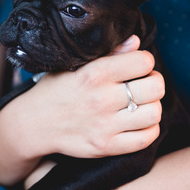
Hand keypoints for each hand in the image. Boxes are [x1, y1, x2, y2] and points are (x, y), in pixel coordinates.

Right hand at [29, 35, 164, 158]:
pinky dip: (149, 128)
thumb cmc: (56, 88)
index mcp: (95, 73)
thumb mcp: (76, 64)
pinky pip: (146, 138)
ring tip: (141, 103)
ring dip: (152, 105)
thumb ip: (109, 52)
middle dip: (153, 82)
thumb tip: (136, 42)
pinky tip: (138, 121)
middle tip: (143, 83)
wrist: (34, 123)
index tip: (137, 65)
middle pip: (155, 87)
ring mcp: (105, 125)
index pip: (144, 61)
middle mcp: (102, 99)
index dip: (145, 61)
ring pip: (154, 113)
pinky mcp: (106, 146)